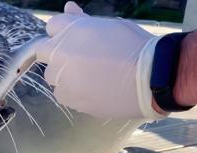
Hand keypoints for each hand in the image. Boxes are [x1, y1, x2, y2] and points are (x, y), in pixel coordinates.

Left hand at [36, 2, 163, 119]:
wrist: (151, 78)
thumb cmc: (134, 47)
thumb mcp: (109, 25)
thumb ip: (82, 20)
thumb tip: (68, 8)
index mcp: (70, 30)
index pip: (52, 27)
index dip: (63, 33)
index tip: (76, 40)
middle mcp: (61, 53)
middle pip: (45, 52)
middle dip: (59, 54)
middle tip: (84, 59)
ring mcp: (62, 78)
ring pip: (52, 77)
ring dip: (64, 75)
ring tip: (92, 76)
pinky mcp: (69, 98)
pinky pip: (63, 94)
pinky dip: (73, 92)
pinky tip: (94, 89)